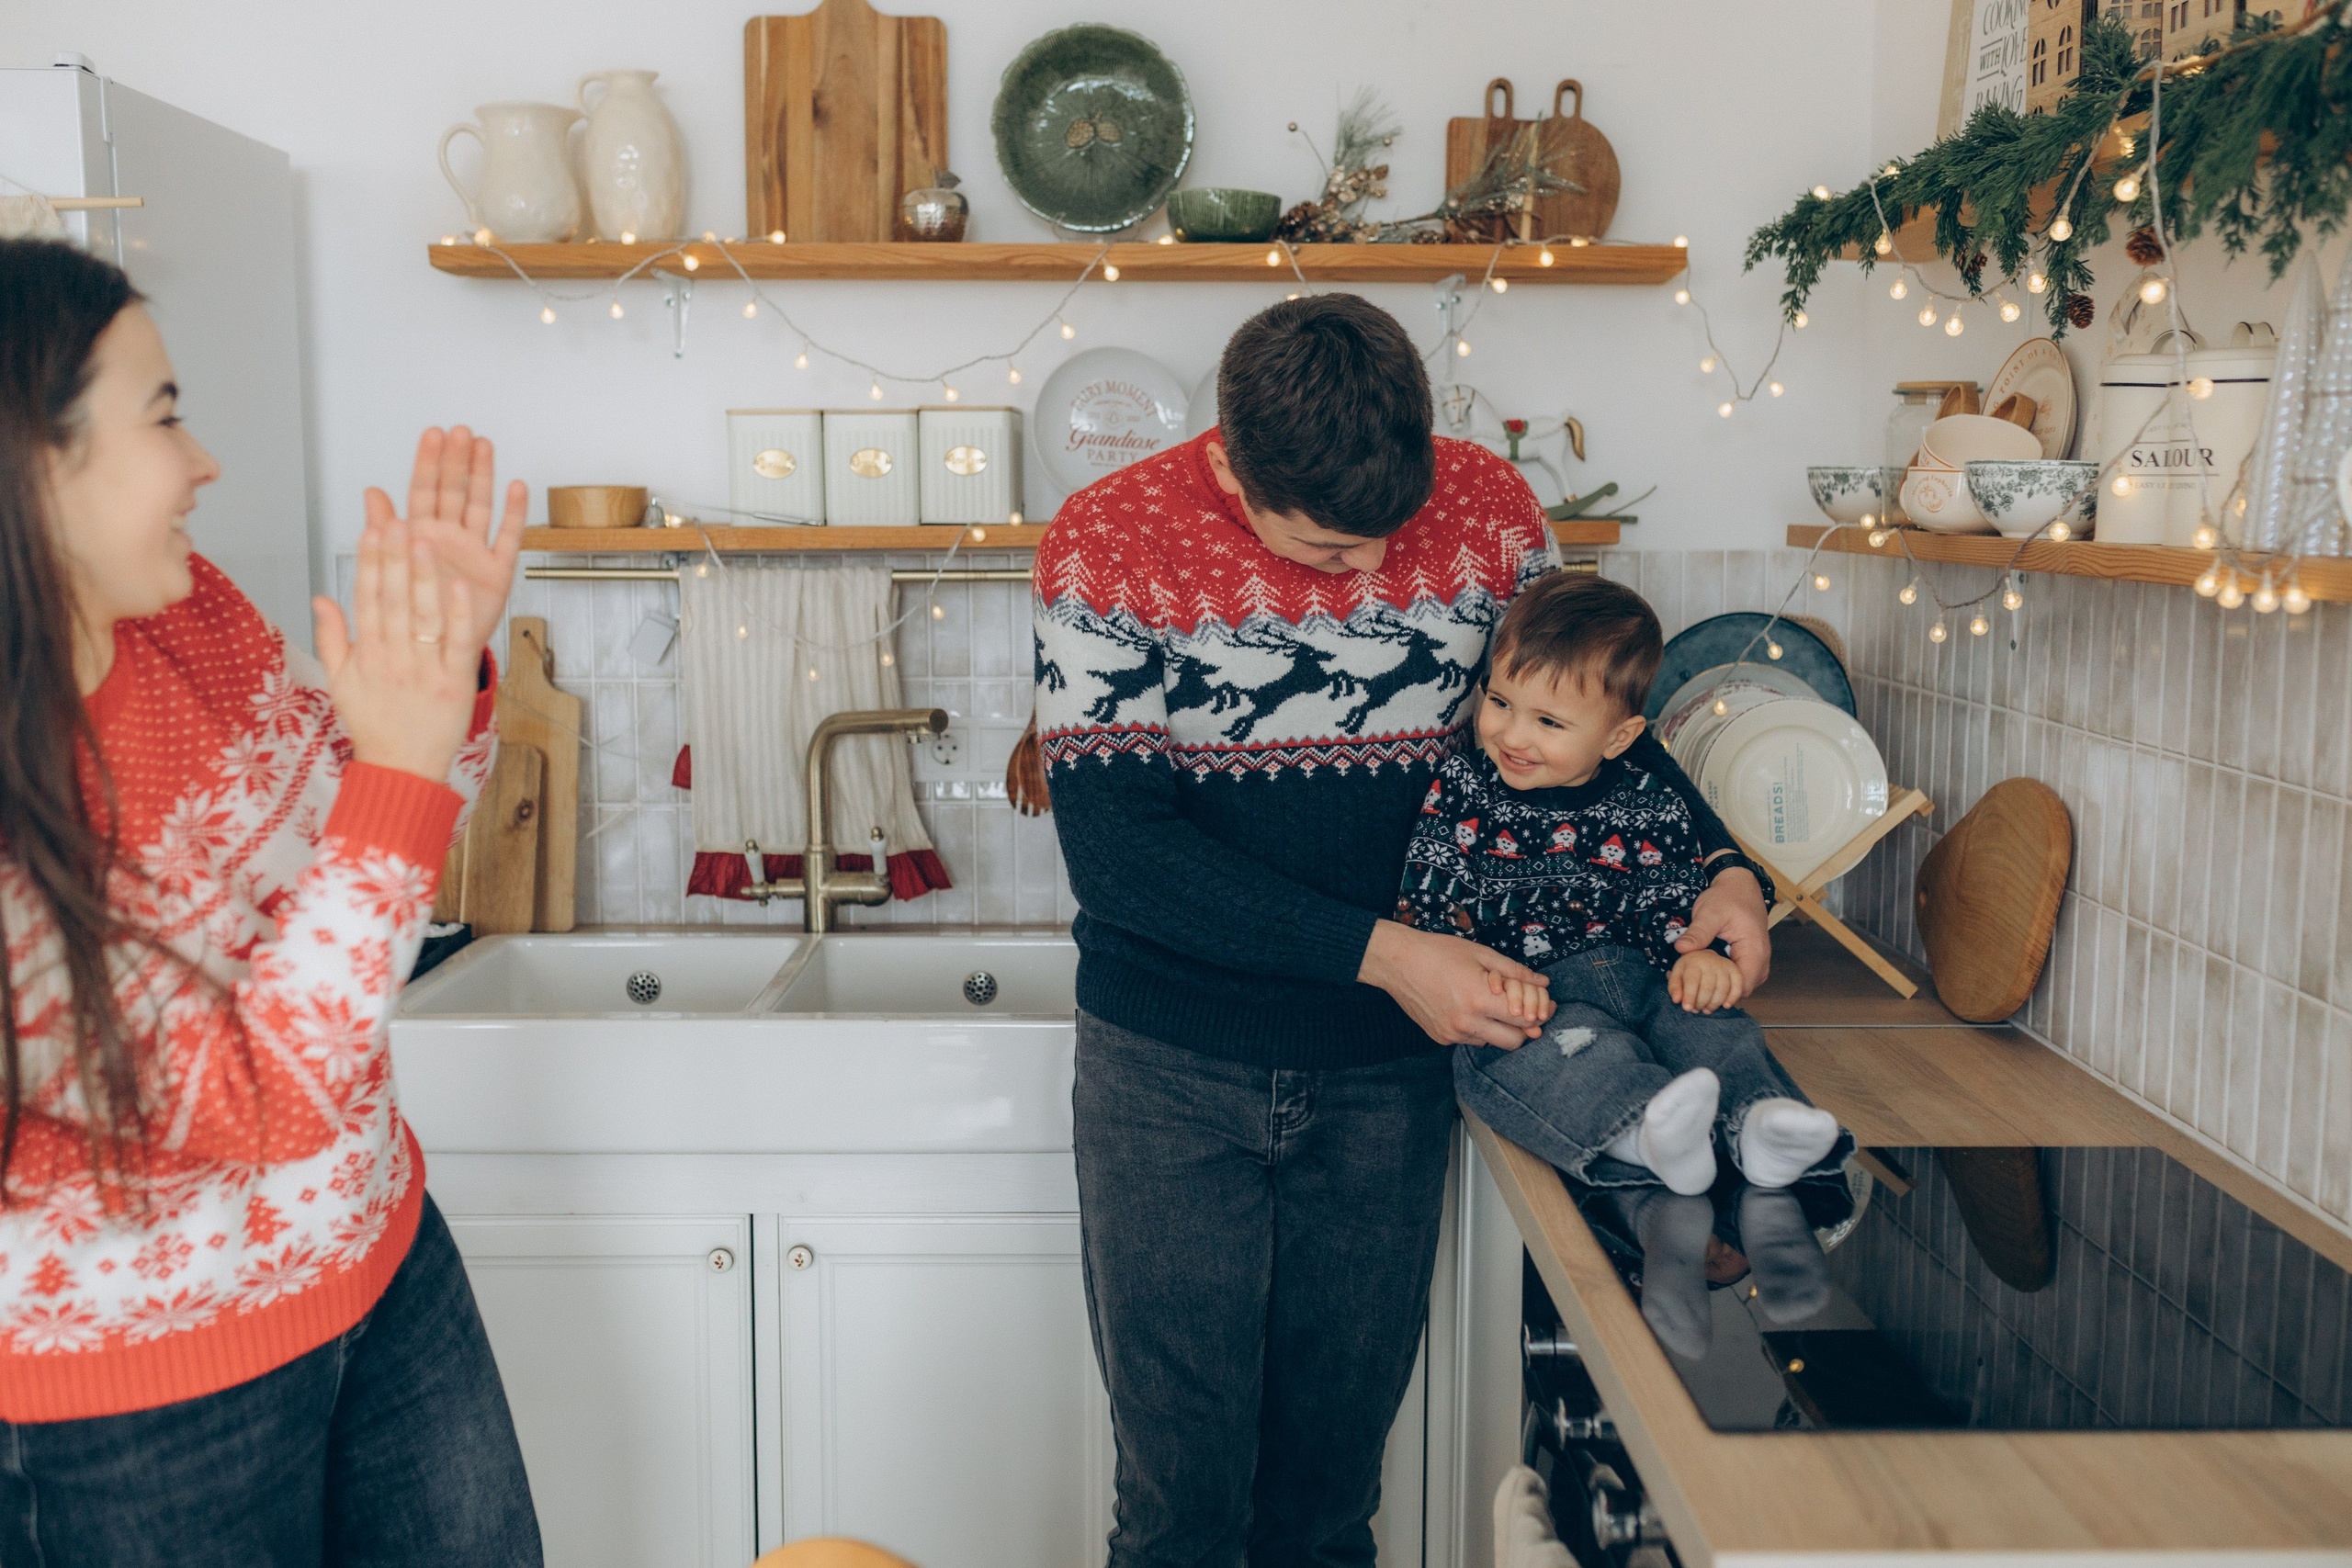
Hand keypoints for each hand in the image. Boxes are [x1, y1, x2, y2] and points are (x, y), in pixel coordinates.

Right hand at [313, 520, 479, 781]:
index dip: (368, 563)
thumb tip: (320, 598)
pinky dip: (457, 614)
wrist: (402, 770)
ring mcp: (424, 670)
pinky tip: (458, 585)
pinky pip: (456, 643)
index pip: (366, 600)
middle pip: (393, 600)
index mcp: (366, 656)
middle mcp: (393, 659)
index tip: (371, 531)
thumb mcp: (341, 682)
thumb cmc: (374, 725)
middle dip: (393, 558)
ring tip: (423, 539)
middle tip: (396, 520)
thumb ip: (331, 638)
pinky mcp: (454, 683)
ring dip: (423, 576)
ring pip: (423, 616)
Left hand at [385, 426, 524, 660]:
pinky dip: (515, 514)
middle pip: (453, 492)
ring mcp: (474, 554)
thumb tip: (371, 492)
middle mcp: (447, 539)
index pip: (422, 492)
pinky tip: (516, 487)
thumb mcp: (385, 575)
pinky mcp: (497, 574)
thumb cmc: (407, 617)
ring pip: (480, 507)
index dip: (427, 463)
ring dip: (483, 476)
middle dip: (457, 461)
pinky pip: (508, 539)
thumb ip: (382, 532)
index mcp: (417, 537)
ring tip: (484, 445)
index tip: (433, 435)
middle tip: (461, 432)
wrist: (430, 657)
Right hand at [1361, 920, 1548, 1048]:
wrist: (1397, 962)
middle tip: (1523, 1011)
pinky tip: (1468, 1008)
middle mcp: (1466, 1023)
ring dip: (1499, 1029)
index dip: (1541, 1013)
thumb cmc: (1439, 952)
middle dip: (1524, 1028)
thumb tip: (1543, 983)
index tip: (1546, 1006)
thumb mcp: (1481, 954)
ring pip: (1492, 1043)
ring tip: (1491, 1005)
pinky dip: (1478, 1029)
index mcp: (1479, 999)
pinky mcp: (1441, 1038)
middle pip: (1514, 1041)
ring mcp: (1452, 1033)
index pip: (1524, 1020)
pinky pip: (1471, 1040)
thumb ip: (1515, 972)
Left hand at [1669, 950, 1743, 1013]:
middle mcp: (1710, 961)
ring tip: (1707, 1009)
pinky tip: (1725, 1005)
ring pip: (1722, 990)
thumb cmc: (1689, 970)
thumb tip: (1676, 1000)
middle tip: (1697, 1010)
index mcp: (1693, 961)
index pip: (1692, 981)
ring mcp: (1725, 966)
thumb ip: (1674, 986)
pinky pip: (1737, 987)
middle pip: (1707, 988)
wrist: (1705, 957)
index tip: (1687, 1008)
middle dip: (1701, 1003)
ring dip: (1714, 1004)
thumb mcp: (1677, 974)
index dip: (1689, 997)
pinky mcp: (1735, 971)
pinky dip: (1732, 999)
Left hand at [1678, 865, 1770, 991]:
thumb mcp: (1709, 912)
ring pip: (1741, 985)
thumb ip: (1697, 932)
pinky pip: (1740, 975)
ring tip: (1698, 981)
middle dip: (1718, 992)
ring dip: (1721, 986)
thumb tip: (1680, 949)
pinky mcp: (1751, 958)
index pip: (1742, 986)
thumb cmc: (1727, 896)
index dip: (1721, 994)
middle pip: (1741, 989)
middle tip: (1693, 989)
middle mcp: (1761, 959)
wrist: (1740, 885)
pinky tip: (1707, 972)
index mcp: (1754, 950)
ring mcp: (1758, 960)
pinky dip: (1724, 977)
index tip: (1698, 991)